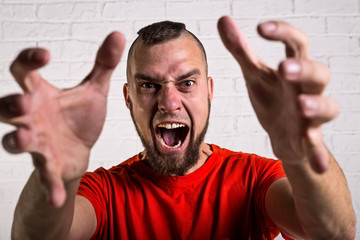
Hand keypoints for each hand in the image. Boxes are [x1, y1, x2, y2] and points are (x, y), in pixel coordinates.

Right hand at [0, 32, 124, 206]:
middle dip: (11, 104)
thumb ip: (103, 64)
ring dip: (18, 140)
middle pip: (8, 108)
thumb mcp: (94, 89)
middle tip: (24, 101)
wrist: (82, 149)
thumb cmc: (80, 117)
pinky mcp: (48, 165)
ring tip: (27, 139)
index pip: (24, 72)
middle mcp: (33, 117)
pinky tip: (57, 197)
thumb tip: (119, 35)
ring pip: (15, 140)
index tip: (45, 54)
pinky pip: (44, 175)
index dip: (28, 61)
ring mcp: (38, 142)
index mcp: (41, 94)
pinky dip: (49, 186)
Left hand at [218, 16, 337, 172]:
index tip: (260, 28)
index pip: (296, 44)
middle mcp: (306, 89)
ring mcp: (309, 116)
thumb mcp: (254, 74)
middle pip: (317, 73)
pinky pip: (317, 144)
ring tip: (301, 105)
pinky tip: (315, 158)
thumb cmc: (271, 98)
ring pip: (326, 107)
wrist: (281, 134)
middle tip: (283, 68)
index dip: (283, 33)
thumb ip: (241, 49)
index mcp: (292, 70)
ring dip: (316, 105)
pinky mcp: (307, 139)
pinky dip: (318, 151)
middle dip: (303, 69)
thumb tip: (223, 19)